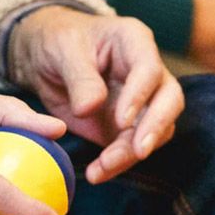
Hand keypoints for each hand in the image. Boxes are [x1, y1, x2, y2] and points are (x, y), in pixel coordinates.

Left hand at [8, 6, 183, 183]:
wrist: (45, 58)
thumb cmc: (58, 41)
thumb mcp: (62, 50)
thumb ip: (79, 78)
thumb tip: (90, 108)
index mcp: (134, 41)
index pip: (149, 69)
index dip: (140, 95)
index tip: (121, 120)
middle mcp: (147, 71)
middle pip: (169, 100)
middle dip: (156, 127)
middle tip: (138, 151)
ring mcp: (142, 100)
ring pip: (156, 130)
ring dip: (132, 152)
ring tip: (102, 167)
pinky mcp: (128, 126)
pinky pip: (132, 148)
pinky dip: (118, 163)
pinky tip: (97, 173)